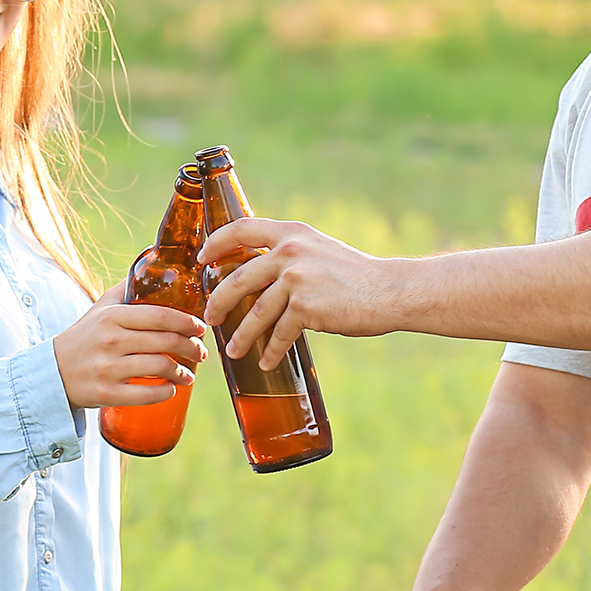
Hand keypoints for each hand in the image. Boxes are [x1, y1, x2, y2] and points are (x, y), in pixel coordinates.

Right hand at [54, 282, 205, 409]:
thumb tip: (151, 264)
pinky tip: (172, 389)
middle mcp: (111, 341)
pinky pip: (146, 394)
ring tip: (188, 374)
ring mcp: (108, 369)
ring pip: (160, 367)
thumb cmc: (83, 338)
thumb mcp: (99, 309)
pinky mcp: (106, 394)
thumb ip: (125, 289)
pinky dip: (165, 392)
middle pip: (166, 342)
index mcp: (112, 317)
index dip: (187, 321)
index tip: (200, 327)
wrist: (51, 372)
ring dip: (182, 372)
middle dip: (191, 348)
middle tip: (200, 352)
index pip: (160, 315)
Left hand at [197, 219, 403, 369]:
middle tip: (210, 318)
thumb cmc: (355, 275)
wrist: (388, 291)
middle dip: (218, 302)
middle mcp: (289, 252)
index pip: (241, 229)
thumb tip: (259, 273)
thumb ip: (290, 254)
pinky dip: (271, 351)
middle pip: (237, 279)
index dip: (216, 243)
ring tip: (234, 351)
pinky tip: (266, 362)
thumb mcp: (319, 250)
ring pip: (256, 312)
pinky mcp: (306, 307)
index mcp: (291, 233)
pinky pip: (279, 333)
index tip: (202, 259)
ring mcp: (296, 279)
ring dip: (242, 336)